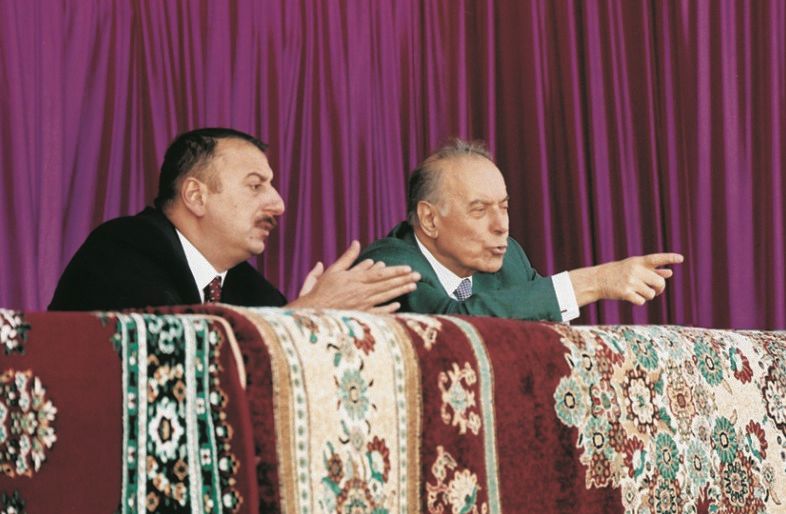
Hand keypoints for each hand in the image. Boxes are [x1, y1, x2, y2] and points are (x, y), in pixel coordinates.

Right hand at [287, 240, 419, 312]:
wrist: (310, 312)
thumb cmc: (320, 291)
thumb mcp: (332, 271)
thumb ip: (347, 258)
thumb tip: (357, 243)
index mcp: (355, 280)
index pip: (380, 274)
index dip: (395, 271)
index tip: (408, 268)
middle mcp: (361, 292)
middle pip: (386, 284)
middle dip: (403, 280)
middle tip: (418, 276)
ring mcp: (362, 305)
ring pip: (385, 297)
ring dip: (400, 291)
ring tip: (413, 286)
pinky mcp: (360, 316)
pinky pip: (377, 312)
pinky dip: (388, 308)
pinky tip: (398, 304)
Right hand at [569, 253, 682, 306]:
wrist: (598, 280)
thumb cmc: (619, 273)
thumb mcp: (634, 268)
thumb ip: (652, 270)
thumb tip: (670, 273)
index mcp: (638, 261)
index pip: (656, 258)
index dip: (669, 258)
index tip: (681, 259)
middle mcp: (635, 270)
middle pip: (659, 283)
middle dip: (660, 289)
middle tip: (656, 291)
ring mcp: (630, 281)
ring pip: (651, 294)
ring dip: (648, 296)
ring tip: (639, 292)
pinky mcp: (625, 293)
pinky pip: (642, 301)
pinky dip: (639, 301)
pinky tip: (632, 297)